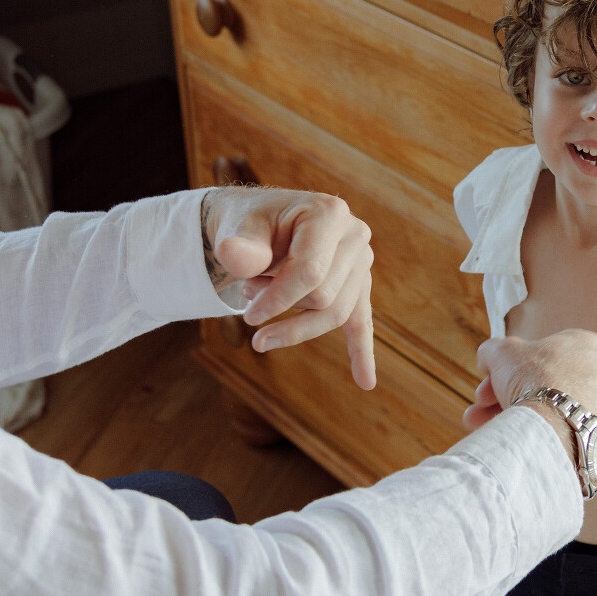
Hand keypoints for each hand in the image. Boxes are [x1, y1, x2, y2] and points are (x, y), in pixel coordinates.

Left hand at [203, 186, 374, 389]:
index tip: (248, 316)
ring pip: (335, 315)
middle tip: (247, 301)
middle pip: (324, 298)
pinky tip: (365, 381)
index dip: (277, 300)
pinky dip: (362, 352)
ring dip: (294, 323)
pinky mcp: (357, 286)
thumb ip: (240, 246)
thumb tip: (231, 256)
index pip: (310, 272)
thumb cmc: (251, 223)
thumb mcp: (240, 227)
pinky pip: (361, 322)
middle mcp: (354, 236)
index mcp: (329, 213)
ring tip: (258, 309)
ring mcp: (360, 262)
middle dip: (281, 307)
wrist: (259, 221)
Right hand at [473, 330, 596, 464]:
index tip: (490, 384)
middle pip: (550, 388)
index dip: (509, 370)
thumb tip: (489, 355)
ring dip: (527, 423)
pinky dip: (553, 444)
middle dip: (511, 399)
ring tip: (494, 435)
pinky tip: (529, 448)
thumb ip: (494, 350)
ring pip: (561, 417)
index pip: (543, 356)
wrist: (555, 428)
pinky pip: (575, 441)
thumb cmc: (534, 382)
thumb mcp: (501, 352)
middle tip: (483, 412)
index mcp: (586, 345)